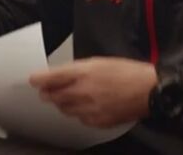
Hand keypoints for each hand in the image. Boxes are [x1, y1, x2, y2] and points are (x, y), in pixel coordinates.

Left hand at [29, 57, 156, 127]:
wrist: (149, 90)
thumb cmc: (127, 72)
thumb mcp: (99, 62)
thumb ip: (77, 69)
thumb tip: (62, 75)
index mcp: (83, 72)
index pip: (52, 78)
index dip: (39, 79)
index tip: (33, 80)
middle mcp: (83, 91)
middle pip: (54, 97)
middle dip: (48, 93)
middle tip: (46, 91)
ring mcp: (90, 109)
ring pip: (65, 109)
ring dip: (62, 103)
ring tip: (69, 97)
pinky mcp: (98, 121)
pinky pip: (79, 119)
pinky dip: (78, 113)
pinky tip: (85, 106)